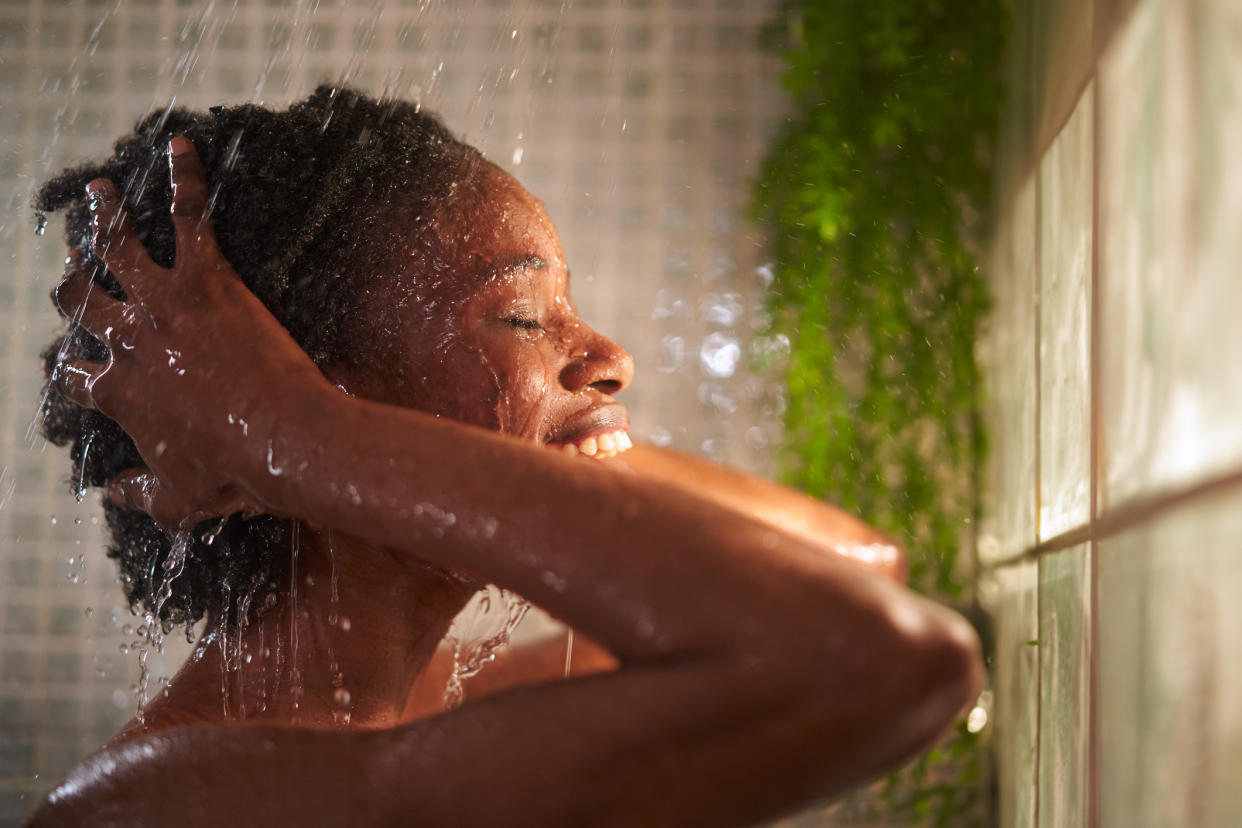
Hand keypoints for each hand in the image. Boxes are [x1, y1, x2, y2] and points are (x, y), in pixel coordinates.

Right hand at [50, 137, 330, 528]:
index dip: (73, 371)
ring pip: (117, 247)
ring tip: (96, 191)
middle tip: (70, 269)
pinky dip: (184, 179)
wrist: (284, 439)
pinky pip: (190, 217)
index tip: (75, 367)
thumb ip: (138, 496)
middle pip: (81, 301)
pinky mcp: (207, 280)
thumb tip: (111, 493)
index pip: (76, 376)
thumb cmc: (236, 473)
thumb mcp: (178, 502)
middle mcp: (129, 342)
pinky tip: (182, 147)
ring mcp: (164, 306)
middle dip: (70, 283)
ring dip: (103, 214)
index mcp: (120, 394)